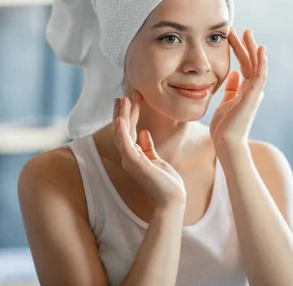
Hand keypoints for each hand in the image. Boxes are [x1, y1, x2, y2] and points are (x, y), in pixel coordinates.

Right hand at [113, 93, 185, 208]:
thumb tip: (144, 132)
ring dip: (122, 116)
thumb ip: (148, 147)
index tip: (131, 98)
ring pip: (122, 134)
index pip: (129, 130)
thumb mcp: (156, 160)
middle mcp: (129, 157)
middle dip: (124, 111)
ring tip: (123, 99)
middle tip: (125, 94)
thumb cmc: (166, 182)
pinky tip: (120, 119)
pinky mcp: (135, 164)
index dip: (130, 113)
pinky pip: (125, 145)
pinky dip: (121, 132)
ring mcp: (130, 160)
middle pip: (122, 129)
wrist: (172, 199)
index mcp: (134, 155)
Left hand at [210, 29, 266, 146]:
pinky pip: (260, 75)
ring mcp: (254, 92)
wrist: (226, 143)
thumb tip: (234, 73)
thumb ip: (231, 88)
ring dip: (252, 48)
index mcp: (245, 91)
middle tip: (238, 29)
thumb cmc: (224, 127)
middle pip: (250, 62)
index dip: (239, 50)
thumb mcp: (226, 102)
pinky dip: (262, 62)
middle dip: (244, 45)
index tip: (231, 36)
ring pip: (256, 65)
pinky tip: (260, 49)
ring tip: (246, 32)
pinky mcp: (254, 96)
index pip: (244, 65)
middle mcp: (252, 90)